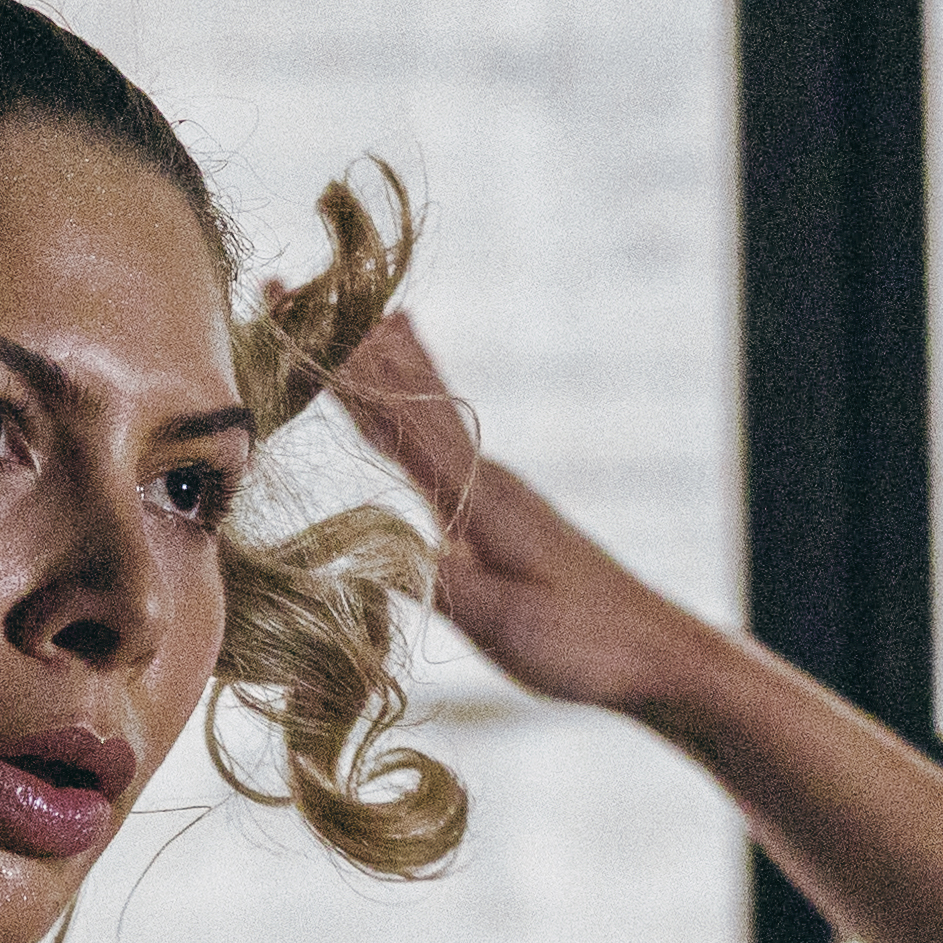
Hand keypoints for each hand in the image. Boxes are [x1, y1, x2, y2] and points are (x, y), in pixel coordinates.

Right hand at [319, 312, 703, 715]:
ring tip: (350, 302)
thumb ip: (437, 583)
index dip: (338, 373)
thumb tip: (364, 549)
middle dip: (344, 344)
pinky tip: (418, 364)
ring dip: (383, 352)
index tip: (289, 325)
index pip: (394, 420)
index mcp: (478, 496)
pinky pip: (448, 425)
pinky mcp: (505, 501)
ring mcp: (498, 482)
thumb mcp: (503, 625)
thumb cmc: (584, 645)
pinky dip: (423, 383)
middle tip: (286, 291)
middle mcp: (487, 472)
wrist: (656, 651)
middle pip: (405, 392)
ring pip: (429, 400)